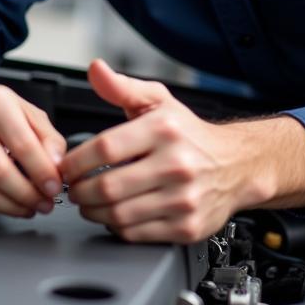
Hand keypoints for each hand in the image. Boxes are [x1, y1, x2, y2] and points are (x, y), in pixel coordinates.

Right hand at [0, 64, 66, 218]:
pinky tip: (6, 203)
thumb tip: (57, 167)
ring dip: (11, 206)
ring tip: (29, 206)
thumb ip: (50, 139)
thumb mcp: (30, 113)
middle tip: (44, 202)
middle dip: (27, 195)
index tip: (54, 187)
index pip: (23, 144)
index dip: (42, 172)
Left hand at [61, 59, 304, 242]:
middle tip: (74, 188)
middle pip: (108, 187)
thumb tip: (96, 70)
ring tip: (89, 202)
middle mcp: (175, 165)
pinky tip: (114, 215)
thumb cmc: (191, 134)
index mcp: (164, 130)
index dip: (77, 161)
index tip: (67, 166)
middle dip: (80, 191)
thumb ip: (122, 87)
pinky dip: (117, 227)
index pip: (105, 148)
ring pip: (119, 215)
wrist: (237, 165)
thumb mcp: (159, 101)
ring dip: (93, 212)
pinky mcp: (187, 227)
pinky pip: (137, 234)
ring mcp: (182, 199)